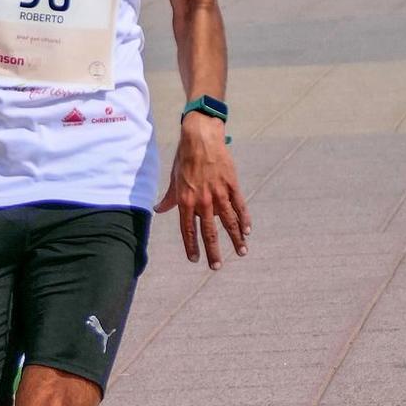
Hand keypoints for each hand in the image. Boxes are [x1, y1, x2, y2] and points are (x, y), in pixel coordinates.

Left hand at [155, 115, 250, 269]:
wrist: (200, 138)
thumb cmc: (184, 158)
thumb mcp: (173, 180)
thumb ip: (169, 198)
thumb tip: (158, 209)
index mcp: (186, 200)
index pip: (188, 229)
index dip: (191, 246)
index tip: (195, 259)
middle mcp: (203, 200)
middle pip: (209, 232)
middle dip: (213, 251)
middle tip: (216, 266)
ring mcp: (219, 193)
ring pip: (229, 222)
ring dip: (236, 239)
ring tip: (242, 252)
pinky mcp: (232, 185)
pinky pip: (240, 206)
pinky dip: (244, 219)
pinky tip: (247, 231)